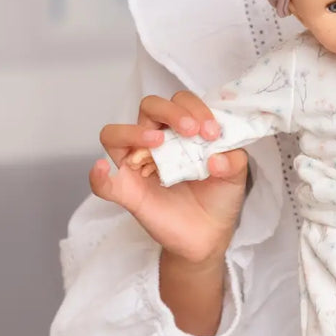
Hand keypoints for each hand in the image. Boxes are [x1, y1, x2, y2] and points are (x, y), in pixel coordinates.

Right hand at [89, 91, 247, 264]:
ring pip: (115, 135)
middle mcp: (156, 141)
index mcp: (181, 130)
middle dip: (171, 112)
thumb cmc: (218, 196)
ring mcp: (137, 165)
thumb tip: (216, 157)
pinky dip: (98, 175)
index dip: (195, 108)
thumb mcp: (236, 174)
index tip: (212, 131)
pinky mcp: (128, 192)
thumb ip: (233, 161)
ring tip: (159, 141)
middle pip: (149, 107)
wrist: (209, 234)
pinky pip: (103, 183)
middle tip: (192, 131)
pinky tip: (102, 168)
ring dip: (134, 132)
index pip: (180, 101)